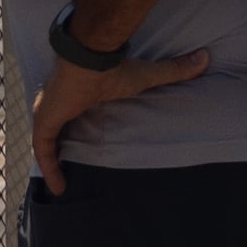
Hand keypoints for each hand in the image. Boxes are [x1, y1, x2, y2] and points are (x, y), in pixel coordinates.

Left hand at [30, 21, 205, 191]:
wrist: (90, 58)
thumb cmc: (113, 68)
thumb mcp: (146, 76)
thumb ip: (173, 71)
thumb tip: (204, 58)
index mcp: (77, 92)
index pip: (71, 110)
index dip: (72, 123)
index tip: (79, 137)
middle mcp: (58, 102)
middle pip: (54, 127)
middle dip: (57, 144)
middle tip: (66, 165)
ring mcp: (48, 111)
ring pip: (46, 141)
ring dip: (51, 160)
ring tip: (62, 184)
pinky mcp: (44, 121)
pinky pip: (43, 150)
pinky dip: (49, 168)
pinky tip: (58, 188)